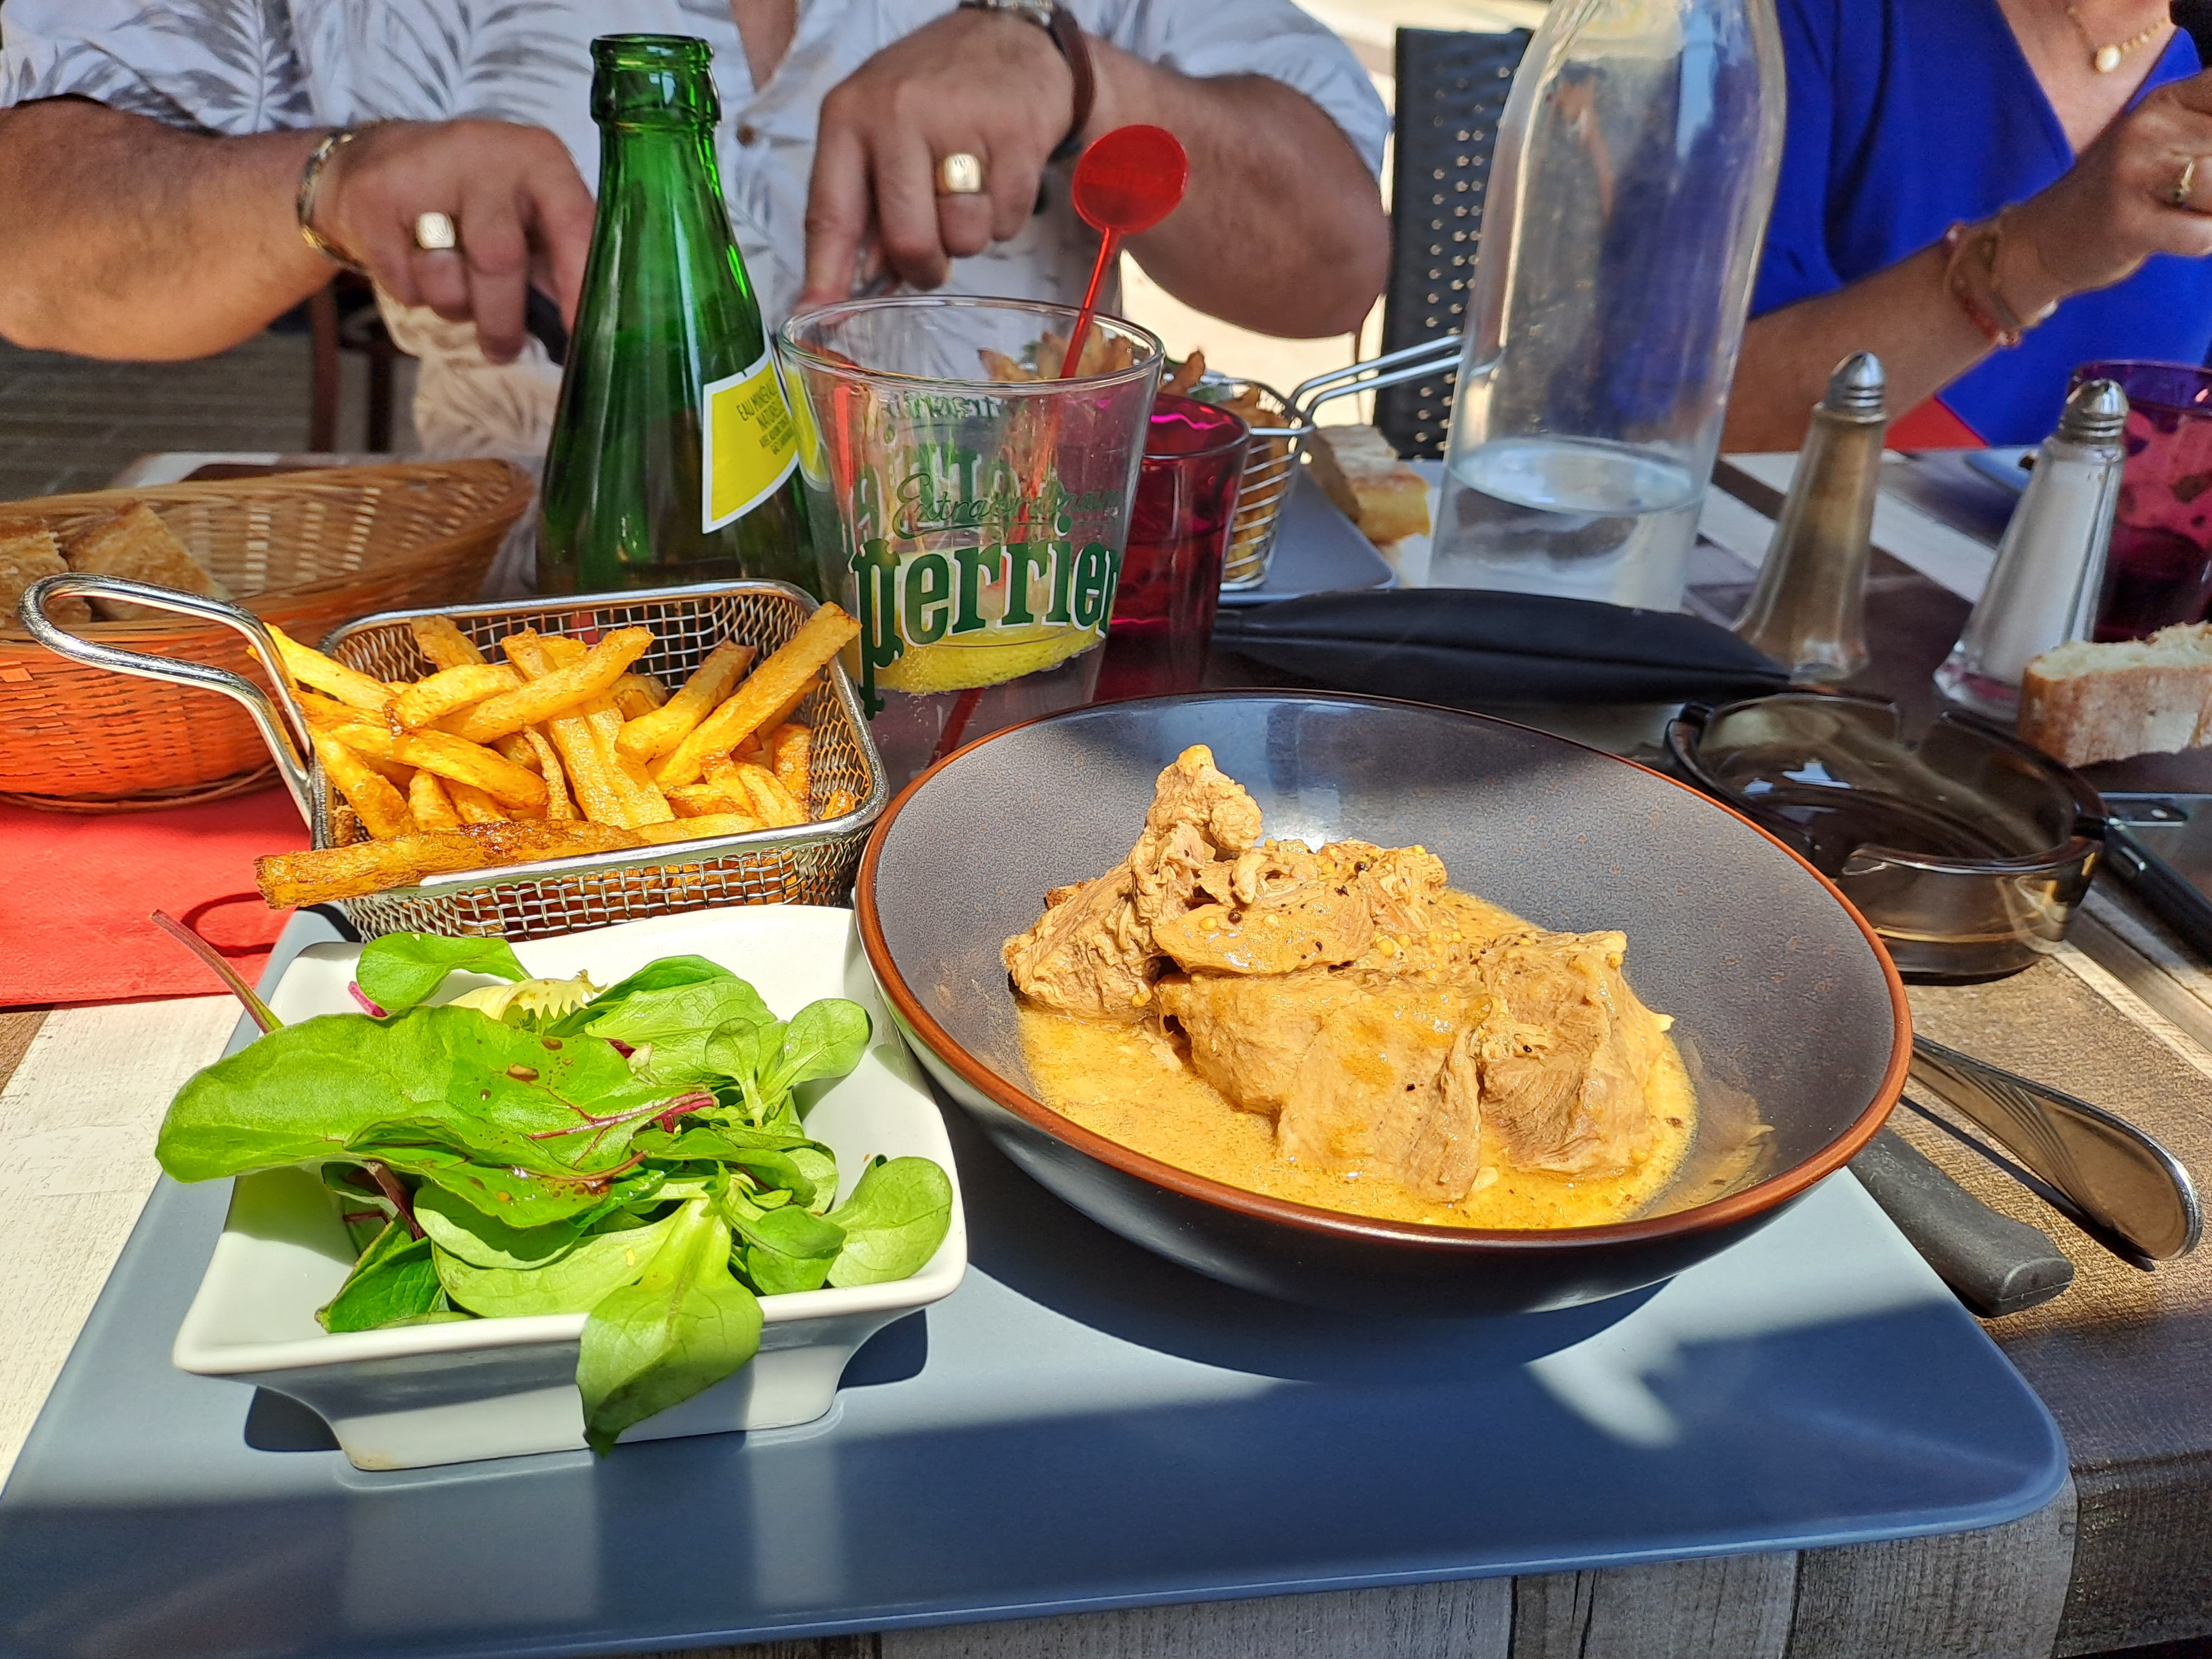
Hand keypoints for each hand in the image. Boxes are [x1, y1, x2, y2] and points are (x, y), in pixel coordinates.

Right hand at [315, 119, 596, 362]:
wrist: (373, 159)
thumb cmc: (472, 200)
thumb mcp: (525, 211)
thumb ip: (559, 257)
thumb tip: (592, 325)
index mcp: (540, 158)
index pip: (574, 226)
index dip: (579, 287)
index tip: (582, 337)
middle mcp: (486, 153)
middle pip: (500, 260)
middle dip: (503, 321)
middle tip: (503, 350)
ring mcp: (426, 170)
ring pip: (448, 279)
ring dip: (454, 307)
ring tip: (452, 288)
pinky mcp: (375, 196)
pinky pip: (404, 282)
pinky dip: (413, 293)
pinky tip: (412, 263)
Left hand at [799, 9, 1074, 306]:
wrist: (1009, 40)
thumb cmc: (934, 97)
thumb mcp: (878, 132)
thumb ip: (863, 206)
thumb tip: (853, 288)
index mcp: (849, 117)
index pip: (831, 213)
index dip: (826, 274)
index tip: (817, 317)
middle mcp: (897, 115)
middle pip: (908, 240)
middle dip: (925, 267)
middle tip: (935, 256)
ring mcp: (959, 122)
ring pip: (964, 238)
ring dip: (970, 237)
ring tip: (970, 192)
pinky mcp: (1015, 135)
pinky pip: (1007, 222)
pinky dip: (1006, 217)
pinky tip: (1000, 176)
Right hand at [2014, 69, 2211, 298]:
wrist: (2044, 240)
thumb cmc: (2120, 194)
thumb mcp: (2165, 142)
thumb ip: (2206, 130)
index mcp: (2165, 103)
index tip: (2202, 158)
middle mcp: (2148, 129)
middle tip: (2191, 194)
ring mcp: (2133, 175)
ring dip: (2211, 213)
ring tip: (2183, 215)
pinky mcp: (2128, 223)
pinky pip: (2201, 235)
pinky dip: (2200, 241)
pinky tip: (2173, 236)